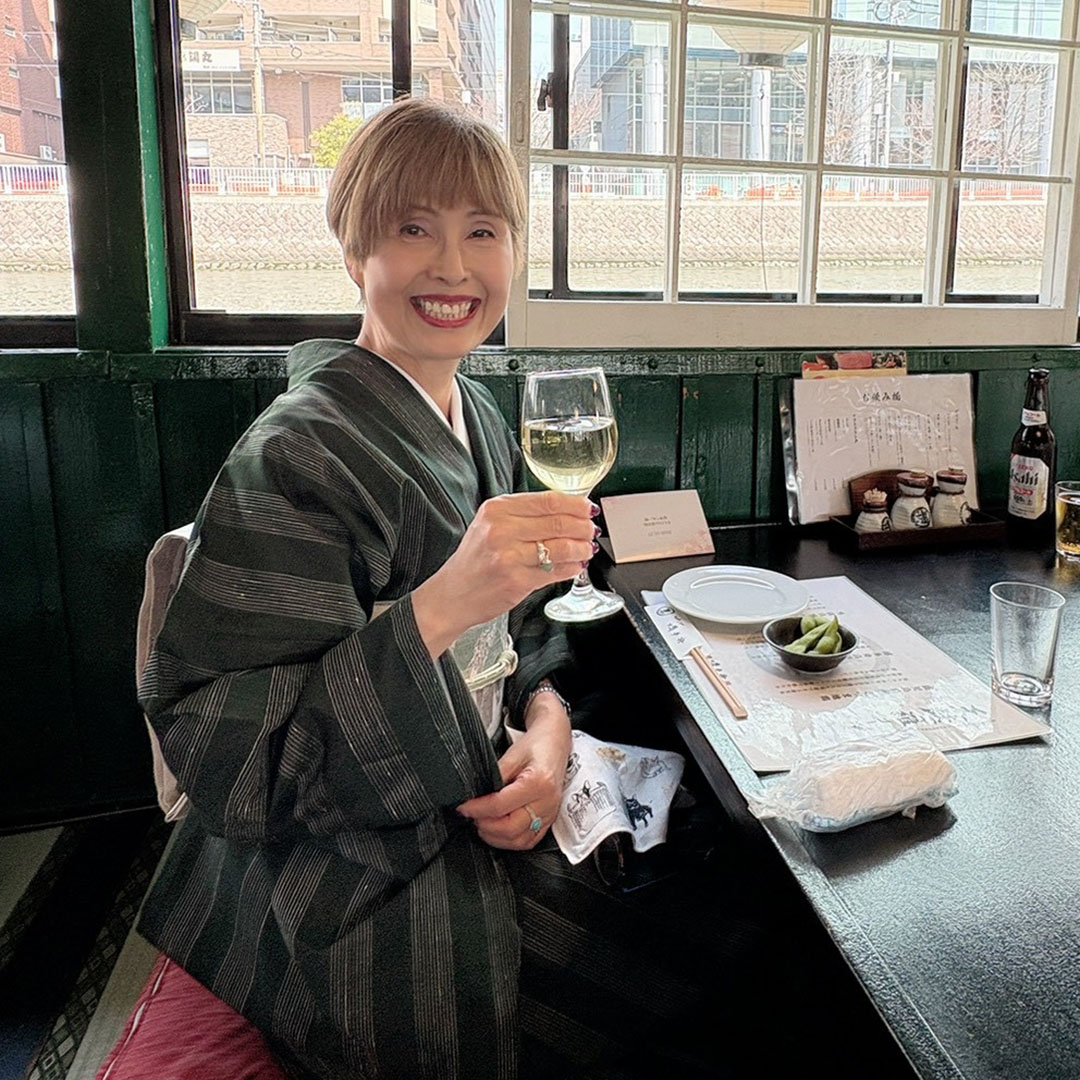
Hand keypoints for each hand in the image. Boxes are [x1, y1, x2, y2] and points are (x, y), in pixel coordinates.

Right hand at [413, 491, 595, 657]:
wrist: (453, 594)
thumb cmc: (475, 559)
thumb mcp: (490, 525)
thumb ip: (524, 515)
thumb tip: (568, 511)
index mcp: (497, 509)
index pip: (548, 500)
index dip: (575, 504)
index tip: (588, 509)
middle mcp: (501, 529)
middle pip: (558, 522)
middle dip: (583, 527)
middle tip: (591, 531)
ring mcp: (509, 556)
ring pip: (561, 547)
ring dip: (581, 548)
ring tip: (586, 549)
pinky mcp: (517, 581)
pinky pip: (556, 571)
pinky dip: (572, 568)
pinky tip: (575, 566)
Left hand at [457, 711, 571, 850]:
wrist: (556, 743)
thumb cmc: (536, 745)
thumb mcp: (512, 754)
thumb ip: (495, 775)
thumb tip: (476, 794)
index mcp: (538, 783)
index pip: (500, 806)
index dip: (477, 809)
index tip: (464, 807)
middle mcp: (547, 802)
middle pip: (510, 828)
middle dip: (485, 826)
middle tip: (471, 816)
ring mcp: (550, 814)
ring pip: (519, 840)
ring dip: (496, 837)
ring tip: (482, 824)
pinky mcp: (550, 820)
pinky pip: (529, 841)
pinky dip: (510, 841)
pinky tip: (498, 831)